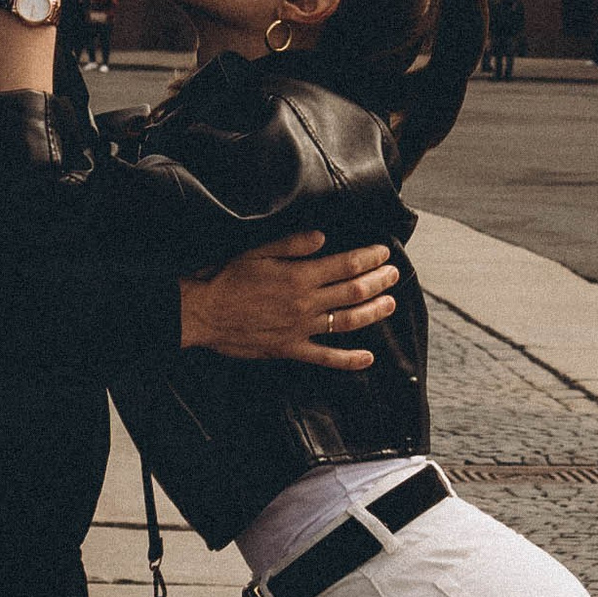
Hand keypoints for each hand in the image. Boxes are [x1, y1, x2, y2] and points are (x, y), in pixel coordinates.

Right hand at [182, 231, 397, 371]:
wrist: (203, 312)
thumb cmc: (227, 278)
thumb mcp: (258, 250)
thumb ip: (293, 243)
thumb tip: (323, 237)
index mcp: (300, 276)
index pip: (346, 265)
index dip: (369, 258)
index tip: (383, 252)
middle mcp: (306, 303)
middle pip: (354, 291)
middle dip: (379, 281)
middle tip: (394, 273)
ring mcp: (301, 328)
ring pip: (348, 321)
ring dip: (373, 312)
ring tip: (390, 304)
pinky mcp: (290, 349)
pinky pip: (325, 357)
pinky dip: (349, 360)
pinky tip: (368, 358)